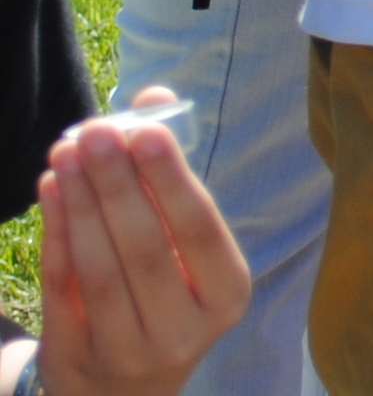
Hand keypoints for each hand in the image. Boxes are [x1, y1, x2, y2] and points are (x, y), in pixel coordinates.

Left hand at [24, 98, 249, 395]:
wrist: (125, 383)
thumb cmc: (166, 288)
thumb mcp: (186, 245)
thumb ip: (172, 171)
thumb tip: (154, 99)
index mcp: (227, 294)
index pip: (200, 232)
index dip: (171, 181)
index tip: (145, 132)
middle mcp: (184, 329)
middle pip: (145, 249)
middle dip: (117, 185)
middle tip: (95, 131)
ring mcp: (129, 350)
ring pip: (100, 269)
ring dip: (80, 204)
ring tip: (66, 151)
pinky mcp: (78, 357)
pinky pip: (63, 287)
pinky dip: (56, 233)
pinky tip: (52, 188)